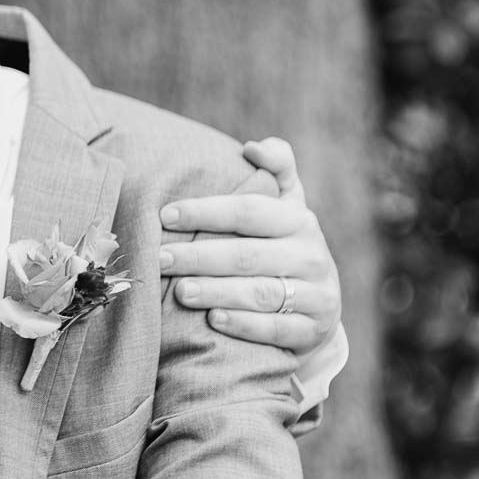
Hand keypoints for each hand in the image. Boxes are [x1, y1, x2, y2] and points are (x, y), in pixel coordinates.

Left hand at [157, 137, 340, 354]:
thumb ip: (276, 168)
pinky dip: (244, 325)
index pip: (249, 212)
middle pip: (248, 255)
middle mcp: (312, 256)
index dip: (206, 212)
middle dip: (199, 257)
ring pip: (261, 294)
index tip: (165, 215)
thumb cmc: (282, 244)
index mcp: (299, 220)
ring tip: (180, 291)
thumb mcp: (285, 204)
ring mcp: (317, 296)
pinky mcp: (314, 331)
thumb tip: (254, 147)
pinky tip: (213, 320)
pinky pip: (276, 329)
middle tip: (160, 259)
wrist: (318, 305)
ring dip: (217, 291)